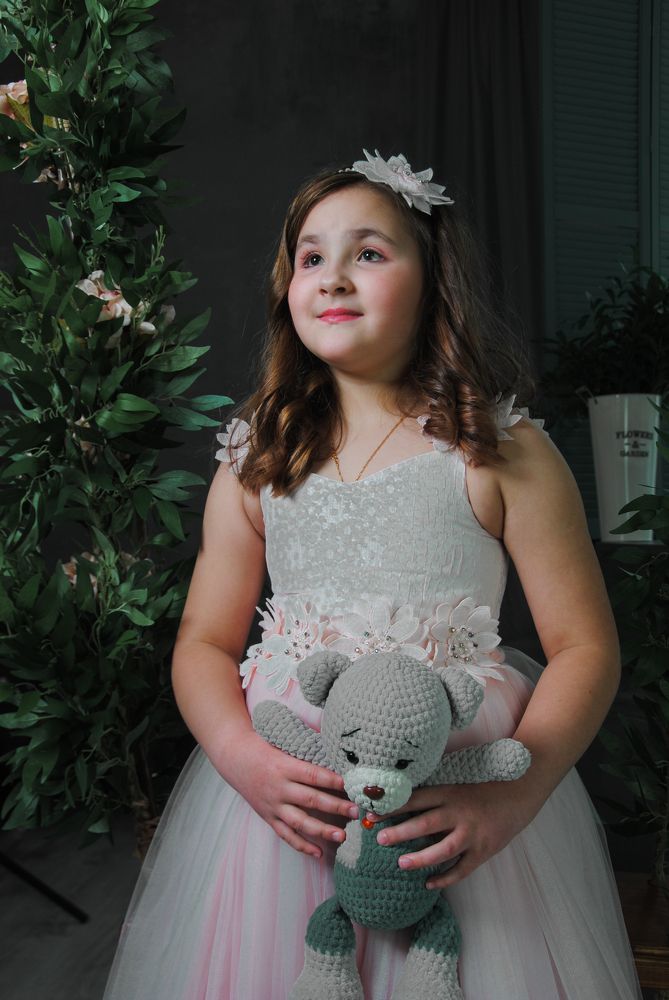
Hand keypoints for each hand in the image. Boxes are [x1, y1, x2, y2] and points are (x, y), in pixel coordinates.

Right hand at [222, 730, 358, 858]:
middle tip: (356, 812)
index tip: (352, 785)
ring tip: (343, 836)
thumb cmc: (264, 747)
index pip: (313, 775)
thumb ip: (306, 754)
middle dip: (336, 807)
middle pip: (311, 800)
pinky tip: (319, 853)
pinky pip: (286, 834)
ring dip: (322, 830)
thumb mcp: (284, 745)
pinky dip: (302, 845)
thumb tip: (336, 759)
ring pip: (300, 822)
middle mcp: (279, 788)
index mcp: (284, 766)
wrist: (234, 757)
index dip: (333, 781)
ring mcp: (273, 805)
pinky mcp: (267, 817)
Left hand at [372, 776, 545, 888]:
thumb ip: (433, 793)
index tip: (371, 812)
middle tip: (379, 838)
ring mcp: (472, 833)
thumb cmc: (481, 786)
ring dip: (421, 857)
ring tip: (401, 863)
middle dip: (400, 831)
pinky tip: (429, 883)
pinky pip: (462, 868)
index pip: (416, 799)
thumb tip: (398, 800)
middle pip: (425, 823)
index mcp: (449, 792)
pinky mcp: (484, 850)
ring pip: (443, 849)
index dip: (393, 807)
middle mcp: (459, 812)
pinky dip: (445, 878)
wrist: (519, 792)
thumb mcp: (456, 782)